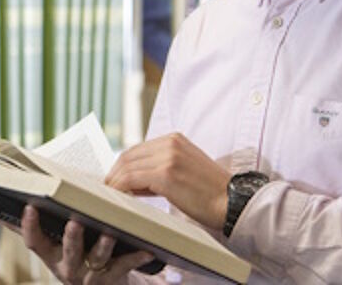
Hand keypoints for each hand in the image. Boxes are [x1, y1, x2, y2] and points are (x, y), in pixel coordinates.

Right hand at [21, 205, 154, 284]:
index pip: (34, 241)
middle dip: (71, 238)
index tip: (29, 207)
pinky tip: (147, 249)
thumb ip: (32, 230)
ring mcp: (90, 274)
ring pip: (97, 259)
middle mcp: (67, 266)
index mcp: (50, 254)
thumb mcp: (51, 247)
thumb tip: (2, 210)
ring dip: (104, 245)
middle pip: (68, 250)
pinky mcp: (112, 277)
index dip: (29, 226)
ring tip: (110, 233)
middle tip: (75, 222)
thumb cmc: (75, 258)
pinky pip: (124, 266)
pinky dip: (136, 257)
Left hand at [104, 133, 232, 230]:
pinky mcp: (165, 173)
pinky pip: (130, 178)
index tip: (113, 180)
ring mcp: (168, 156)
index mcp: (174, 139)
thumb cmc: (210, 193)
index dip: (121, 166)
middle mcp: (170, 143)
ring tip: (111, 195)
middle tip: (107, 189)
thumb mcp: (184, 170)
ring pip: (126, 165)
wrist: (233, 202)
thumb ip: (159, 169)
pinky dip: (119, 187)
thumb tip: (131, 180)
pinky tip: (118, 196)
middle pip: (128, 155)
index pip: (136, 149)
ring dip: (114, 181)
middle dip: (114, 173)